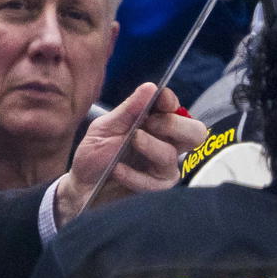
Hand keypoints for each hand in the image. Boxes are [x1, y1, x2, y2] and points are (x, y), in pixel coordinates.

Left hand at [55, 83, 207, 226]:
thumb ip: (129, 109)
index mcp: (156, 125)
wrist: (81, 188)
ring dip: (150, 147)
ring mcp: (164, 168)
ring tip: (130, 142)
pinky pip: (155, 182)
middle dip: (173, 124)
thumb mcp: (105, 127)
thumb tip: (150, 87)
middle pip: (195, 133)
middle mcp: (166, 144)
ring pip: (171, 156)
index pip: (177, 110)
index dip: (171, 103)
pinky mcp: (156, 189)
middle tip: (149, 124)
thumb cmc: (95, 156)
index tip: (161, 99)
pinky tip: (118, 170)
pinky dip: (134, 175)